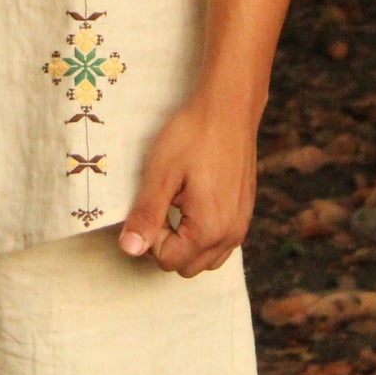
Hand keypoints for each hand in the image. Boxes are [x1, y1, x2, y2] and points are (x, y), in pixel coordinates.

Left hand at [118, 95, 257, 276]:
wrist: (228, 108)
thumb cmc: (192, 136)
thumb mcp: (160, 174)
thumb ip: (146, 215)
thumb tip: (130, 250)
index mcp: (209, 230)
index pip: (167, 260)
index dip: (150, 235)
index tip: (152, 202)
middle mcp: (231, 235)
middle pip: (187, 266)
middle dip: (168, 244)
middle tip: (161, 204)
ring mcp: (241, 224)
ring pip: (207, 259)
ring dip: (186, 243)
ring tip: (176, 204)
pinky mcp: (245, 212)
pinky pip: (222, 242)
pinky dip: (204, 234)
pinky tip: (194, 203)